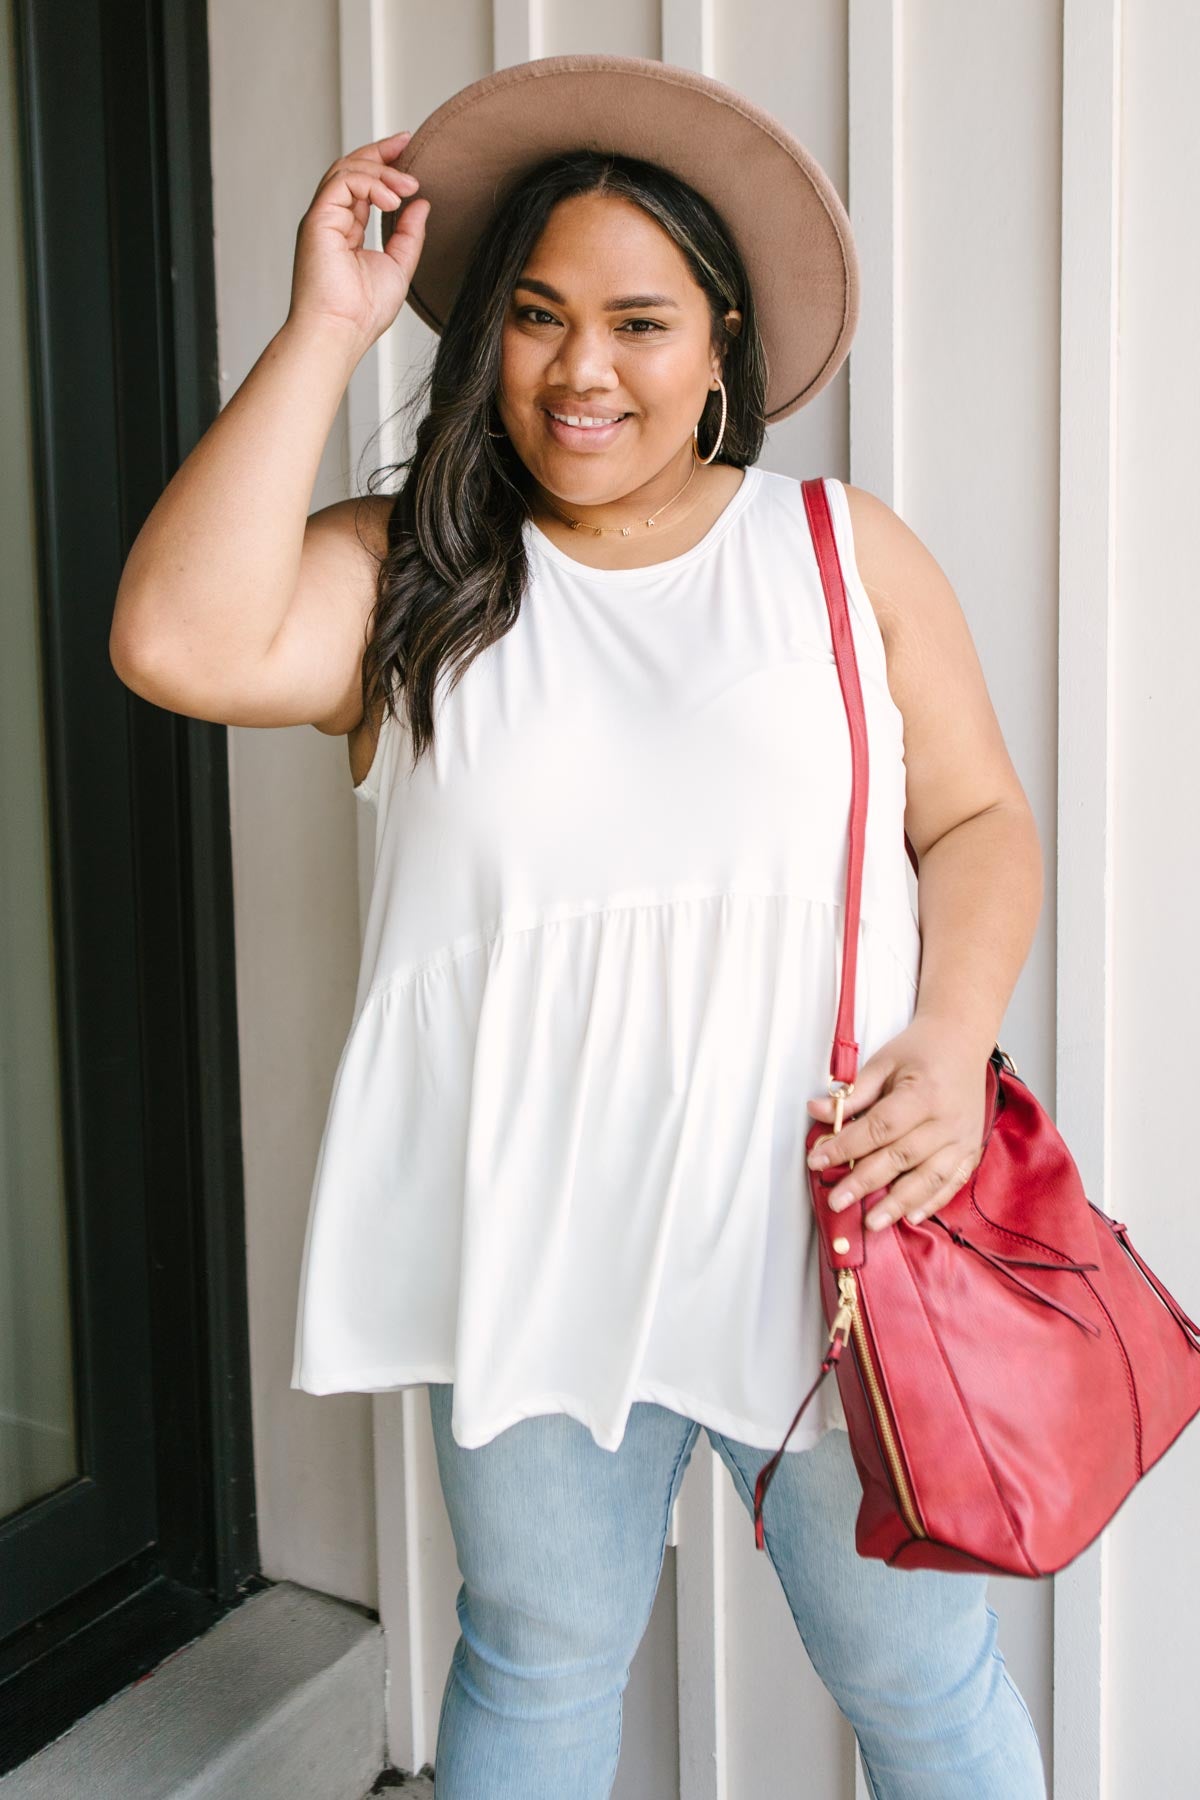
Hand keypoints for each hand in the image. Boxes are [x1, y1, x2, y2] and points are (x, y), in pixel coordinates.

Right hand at [287, 129, 429, 353]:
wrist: (340, 333)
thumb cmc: (363, 313)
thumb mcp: (398, 266)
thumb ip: (409, 235)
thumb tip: (421, 203)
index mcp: (346, 230)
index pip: (362, 185)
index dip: (384, 163)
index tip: (408, 148)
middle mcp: (330, 220)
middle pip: (351, 169)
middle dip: (380, 152)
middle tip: (408, 142)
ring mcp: (321, 219)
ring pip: (346, 171)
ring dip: (381, 172)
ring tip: (409, 186)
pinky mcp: (317, 220)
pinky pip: (342, 183)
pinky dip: (369, 184)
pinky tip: (392, 200)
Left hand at [804, 1018, 994, 1232]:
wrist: (962, 1040)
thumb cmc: (920, 1050)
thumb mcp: (883, 1062)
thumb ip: (852, 1094)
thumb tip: (816, 1111)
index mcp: (923, 1092)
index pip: (879, 1127)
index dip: (846, 1147)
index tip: (818, 1160)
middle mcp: (947, 1119)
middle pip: (901, 1157)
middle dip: (865, 1182)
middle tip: (837, 1201)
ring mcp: (963, 1138)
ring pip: (928, 1178)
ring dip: (898, 1203)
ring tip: (871, 1221)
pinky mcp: (971, 1149)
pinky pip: (952, 1182)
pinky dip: (931, 1202)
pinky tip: (909, 1217)